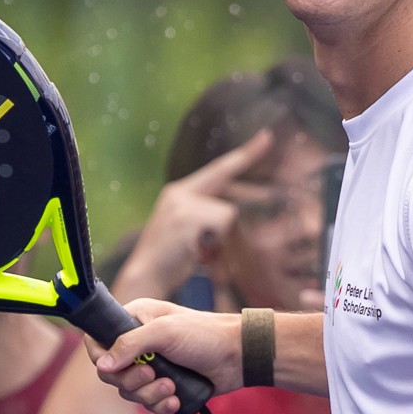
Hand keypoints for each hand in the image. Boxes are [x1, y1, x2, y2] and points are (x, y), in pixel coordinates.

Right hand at [90, 300, 241, 413]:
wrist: (239, 356)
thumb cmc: (205, 334)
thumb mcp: (164, 333)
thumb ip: (130, 345)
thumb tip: (101, 366)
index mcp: (134, 321)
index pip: (98, 342)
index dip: (101, 358)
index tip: (115, 367)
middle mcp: (139, 344)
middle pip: (112, 374)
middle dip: (132, 380)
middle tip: (152, 374)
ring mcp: (152, 367)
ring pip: (130, 392)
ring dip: (150, 395)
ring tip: (172, 387)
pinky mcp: (166, 387)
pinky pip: (149, 404)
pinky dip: (161, 406)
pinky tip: (176, 401)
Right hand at [116, 129, 282, 299]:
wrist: (143, 276)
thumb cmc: (169, 261)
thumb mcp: (186, 229)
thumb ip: (205, 214)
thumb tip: (235, 210)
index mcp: (179, 192)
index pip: (218, 169)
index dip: (245, 153)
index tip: (267, 137)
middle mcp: (180, 192)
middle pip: (226, 181)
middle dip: (251, 188)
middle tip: (269, 164)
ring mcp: (182, 203)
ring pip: (226, 212)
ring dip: (220, 237)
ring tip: (197, 251)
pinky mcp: (187, 217)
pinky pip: (220, 224)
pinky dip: (216, 243)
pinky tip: (196, 252)